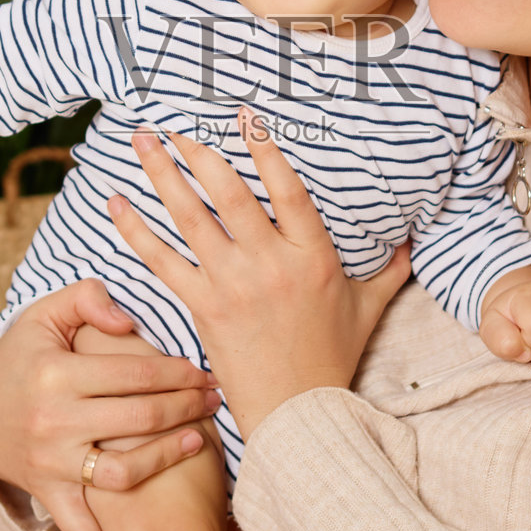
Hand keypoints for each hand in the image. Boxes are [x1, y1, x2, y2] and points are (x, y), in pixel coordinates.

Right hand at [0, 279, 218, 530]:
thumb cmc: (22, 354)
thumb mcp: (46, 313)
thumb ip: (88, 299)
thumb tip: (129, 319)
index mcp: (58, 374)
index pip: (136, 373)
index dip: (178, 371)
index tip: (204, 371)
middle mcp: (55, 422)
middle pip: (140, 419)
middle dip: (187, 406)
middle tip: (215, 398)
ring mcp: (53, 464)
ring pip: (125, 472)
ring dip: (169, 458)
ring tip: (200, 441)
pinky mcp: (50, 496)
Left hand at [107, 108, 410, 440]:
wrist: (298, 414)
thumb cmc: (332, 359)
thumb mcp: (368, 308)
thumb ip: (389, 269)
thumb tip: (413, 239)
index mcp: (314, 257)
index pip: (288, 189)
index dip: (265, 149)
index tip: (243, 115)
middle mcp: (271, 264)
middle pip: (230, 194)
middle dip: (198, 153)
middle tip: (174, 125)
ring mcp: (234, 285)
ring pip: (191, 218)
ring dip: (162, 176)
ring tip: (142, 143)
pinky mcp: (204, 307)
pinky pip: (163, 260)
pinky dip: (136, 230)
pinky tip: (117, 203)